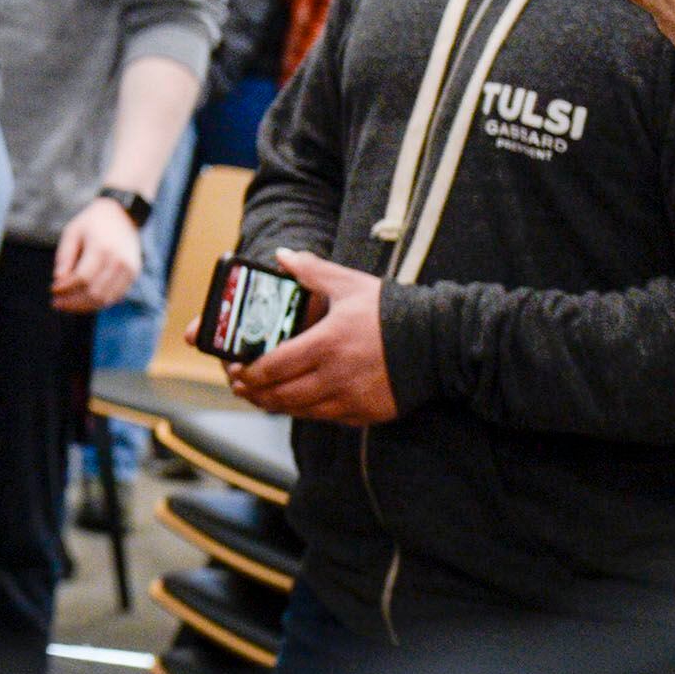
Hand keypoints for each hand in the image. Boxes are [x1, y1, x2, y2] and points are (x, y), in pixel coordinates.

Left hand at [51, 194, 142, 313]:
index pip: (82, 278)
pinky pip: (115, 296)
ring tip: (67, 305)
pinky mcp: (133, 274)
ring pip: (105, 299)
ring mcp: (129, 269)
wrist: (123, 214)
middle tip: (56, 302)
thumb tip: (58, 279)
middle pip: (94, 292)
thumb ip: (65, 256)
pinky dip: (98, 303)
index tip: (52, 290)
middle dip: (72, 302)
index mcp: (101, 248)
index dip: (66, 288)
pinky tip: (82, 302)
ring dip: (84, 306)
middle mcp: (118, 260)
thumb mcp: (72, 232)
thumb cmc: (92, 222)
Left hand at [215, 250, 397, 425]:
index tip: (235, 368)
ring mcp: (352, 398)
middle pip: (281, 395)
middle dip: (254, 392)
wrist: (440, 342)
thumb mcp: (350, 285)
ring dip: (276, 405)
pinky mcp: (366, 413)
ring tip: (260, 395)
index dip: (249, 372)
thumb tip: (283, 256)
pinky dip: (306, 411)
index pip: (274, 366)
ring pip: (301, 410)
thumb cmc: (392, 311)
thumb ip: (312, 271)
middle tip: (241, 385)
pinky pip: (326, 417)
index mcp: (327, 343)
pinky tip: (296, 402)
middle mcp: (336, 376)